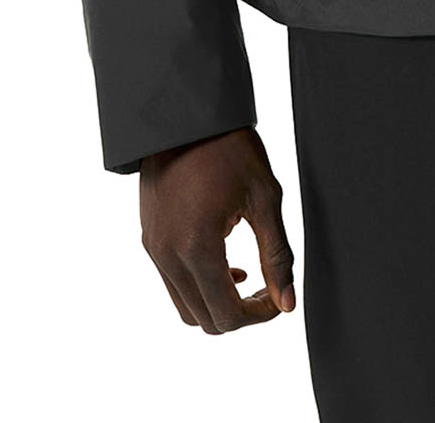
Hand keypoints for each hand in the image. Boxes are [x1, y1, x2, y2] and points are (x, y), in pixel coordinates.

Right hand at [140, 126, 294, 332]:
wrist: (186, 115)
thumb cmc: (229, 148)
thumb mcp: (265, 197)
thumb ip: (277, 255)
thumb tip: (286, 302)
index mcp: (197, 247)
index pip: (226, 316)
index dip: (258, 316)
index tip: (278, 297)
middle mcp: (167, 256)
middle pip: (203, 319)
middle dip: (239, 314)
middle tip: (267, 290)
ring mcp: (153, 248)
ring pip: (184, 306)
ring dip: (217, 302)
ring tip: (246, 276)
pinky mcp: (148, 238)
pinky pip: (172, 283)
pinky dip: (198, 285)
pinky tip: (224, 260)